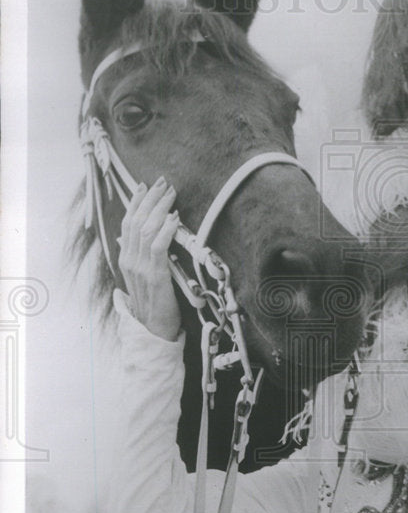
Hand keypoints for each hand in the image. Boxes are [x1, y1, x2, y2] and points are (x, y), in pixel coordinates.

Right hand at [118, 177, 181, 340]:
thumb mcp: (147, 275)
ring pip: (146, 230)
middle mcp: (129, 260)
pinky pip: (158, 247)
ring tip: (171, 194)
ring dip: (160, 209)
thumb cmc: (156, 302)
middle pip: (136, 221)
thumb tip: (148, 235)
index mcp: (126, 258)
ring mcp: (140, 268)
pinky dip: (166, 230)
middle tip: (163, 183)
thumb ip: (145, 256)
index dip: (136, 202)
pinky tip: (175, 218)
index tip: (145, 185)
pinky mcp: (154, 276)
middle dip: (150, 199)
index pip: (128, 223)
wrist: (154, 330)